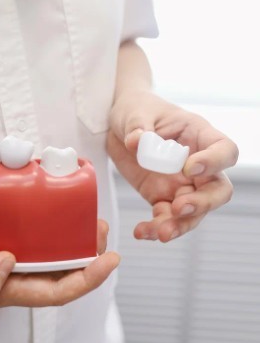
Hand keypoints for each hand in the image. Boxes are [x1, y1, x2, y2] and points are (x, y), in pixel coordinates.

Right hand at [0, 220, 118, 312]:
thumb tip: (10, 262)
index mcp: (0, 291)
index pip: (54, 290)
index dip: (86, 278)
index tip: (109, 259)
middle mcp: (3, 272)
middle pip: (54, 265)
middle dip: (83, 251)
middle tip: (100, 228)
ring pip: (38, 242)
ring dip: (62, 230)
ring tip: (81, 211)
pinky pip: (13, 222)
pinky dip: (30, 213)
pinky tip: (39, 197)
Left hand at [108, 90, 238, 241]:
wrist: (118, 125)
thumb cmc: (136, 110)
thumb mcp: (134, 112)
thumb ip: (137, 128)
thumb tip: (137, 142)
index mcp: (199, 136)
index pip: (224, 150)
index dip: (214, 162)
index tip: (189, 167)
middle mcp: (197, 164)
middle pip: (218, 190)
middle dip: (203, 203)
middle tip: (179, 207)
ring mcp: (182, 184)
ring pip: (194, 212)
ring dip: (180, 225)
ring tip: (161, 232)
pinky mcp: (162, 197)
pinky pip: (166, 218)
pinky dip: (156, 227)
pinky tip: (142, 231)